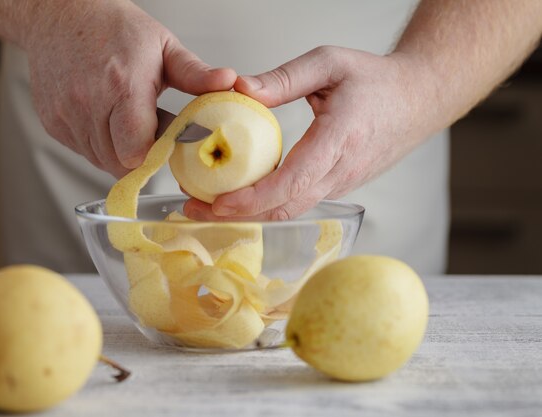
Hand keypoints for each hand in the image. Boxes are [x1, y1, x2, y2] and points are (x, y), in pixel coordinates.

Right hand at [23, 0, 235, 176]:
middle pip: (121, 163)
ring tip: (128, 121)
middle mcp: (88, 104)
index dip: (156, 154)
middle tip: (151, 132)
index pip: (137, 151)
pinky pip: (84, 152)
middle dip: (142, 157)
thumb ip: (195, 73)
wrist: (59, 15)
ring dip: (121, 153)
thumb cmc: (112, 28)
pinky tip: (107, 119)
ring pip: (102, 162)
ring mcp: (66, 116)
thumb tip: (227, 82)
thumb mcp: (162, 45)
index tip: (167, 143)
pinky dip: (100, 145)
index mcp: (122, 86)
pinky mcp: (52, 124)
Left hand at [184, 46, 438, 220]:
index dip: (254, 197)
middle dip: (236, 215)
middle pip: (284, 208)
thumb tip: (240, 90)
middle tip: (193, 210)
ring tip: (207, 207)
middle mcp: (340, 171)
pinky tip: (241, 195)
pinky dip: (266, 205)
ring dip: (248, 213)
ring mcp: (341, 183)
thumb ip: (284, 78)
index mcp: (339, 140)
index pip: (293, 181)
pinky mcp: (337, 185)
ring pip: (290, 210)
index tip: (218, 202)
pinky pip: (298, 201)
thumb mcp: (329, 63)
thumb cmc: (376, 80)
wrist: (419, 99)